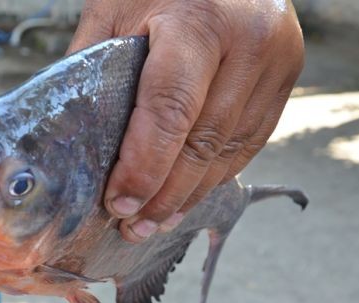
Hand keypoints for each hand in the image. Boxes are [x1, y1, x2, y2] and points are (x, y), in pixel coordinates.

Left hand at [69, 0, 304, 241]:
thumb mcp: (115, 9)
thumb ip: (94, 68)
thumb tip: (69, 141)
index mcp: (201, 20)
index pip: (172, 110)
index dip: (145, 166)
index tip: (119, 203)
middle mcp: (251, 40)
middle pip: (204, 140)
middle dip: (165, 193)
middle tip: (132, 226)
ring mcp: (279, 59)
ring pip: (231, 149)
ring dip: (191, 193)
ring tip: (156, 220)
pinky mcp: (289, 74)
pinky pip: (251, 140)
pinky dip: (217, 173)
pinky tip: (189, 192)